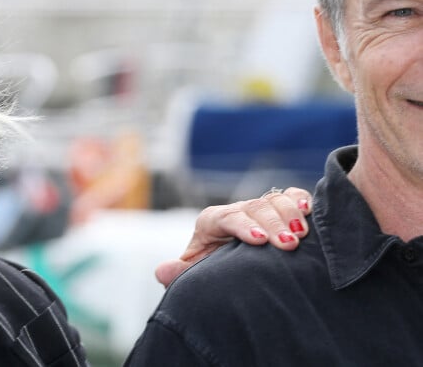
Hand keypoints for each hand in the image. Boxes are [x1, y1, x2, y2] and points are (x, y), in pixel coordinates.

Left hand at [155, 187, 311, 286]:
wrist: (234, 272)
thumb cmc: (214, 273)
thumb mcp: (198, 274)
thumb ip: (181, 273)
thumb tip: (161, 271)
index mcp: (212, 222)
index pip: (225, 217)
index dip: (242, 226)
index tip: (258, 241)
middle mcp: (237, 212)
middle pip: (254, 208)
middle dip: (272, 224)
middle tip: (289, 244)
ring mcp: (259, 209)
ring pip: (274, 200)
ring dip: (289, 214)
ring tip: (301, 234)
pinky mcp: (279, 210)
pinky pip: (291, 196)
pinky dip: (300, 200)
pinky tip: (309, 211)